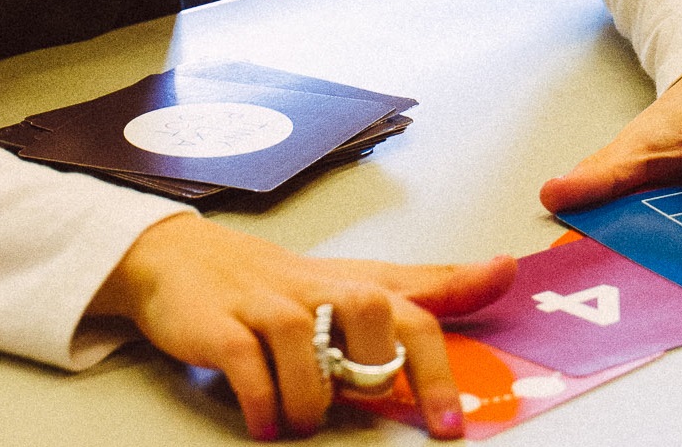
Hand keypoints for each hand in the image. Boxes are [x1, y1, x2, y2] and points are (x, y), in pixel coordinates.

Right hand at [88, 215, 515, 439]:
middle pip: (371, 311)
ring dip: (312, 401)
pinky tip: (266, 421)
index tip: (461, 401)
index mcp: (352, 284)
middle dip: (382, 369)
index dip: (446, 343)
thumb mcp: (354, 281)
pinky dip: (263, 404)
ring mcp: (265, 305)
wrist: (179, 259)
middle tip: (378, 404)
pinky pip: (250, 368)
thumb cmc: (277, 283)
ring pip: (307, 350)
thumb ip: (427, 286)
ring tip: (302, 419)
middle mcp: (315, 289)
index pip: (415, 302)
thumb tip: (502, 271)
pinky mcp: (220, 326)